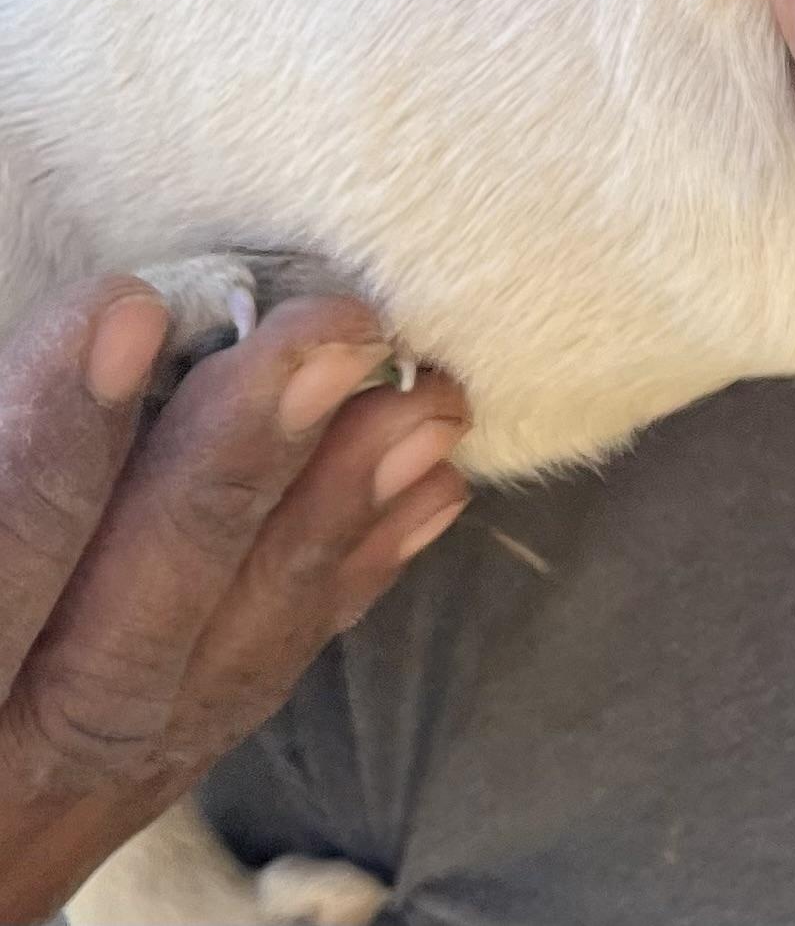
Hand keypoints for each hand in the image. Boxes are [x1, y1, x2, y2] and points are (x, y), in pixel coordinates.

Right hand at [0, 282, 470, 923]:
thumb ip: (1, 459)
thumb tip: (125, 321)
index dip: (46, 455)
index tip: (127, 306)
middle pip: (108, 646)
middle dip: (228, 480)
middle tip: (336, 332)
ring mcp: (45, 815)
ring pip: (202, 681)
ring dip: (324, 526)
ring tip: (421, 401)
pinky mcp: (115, 798)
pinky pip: (237, 702)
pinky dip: (336, 591)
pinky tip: (424, 493)